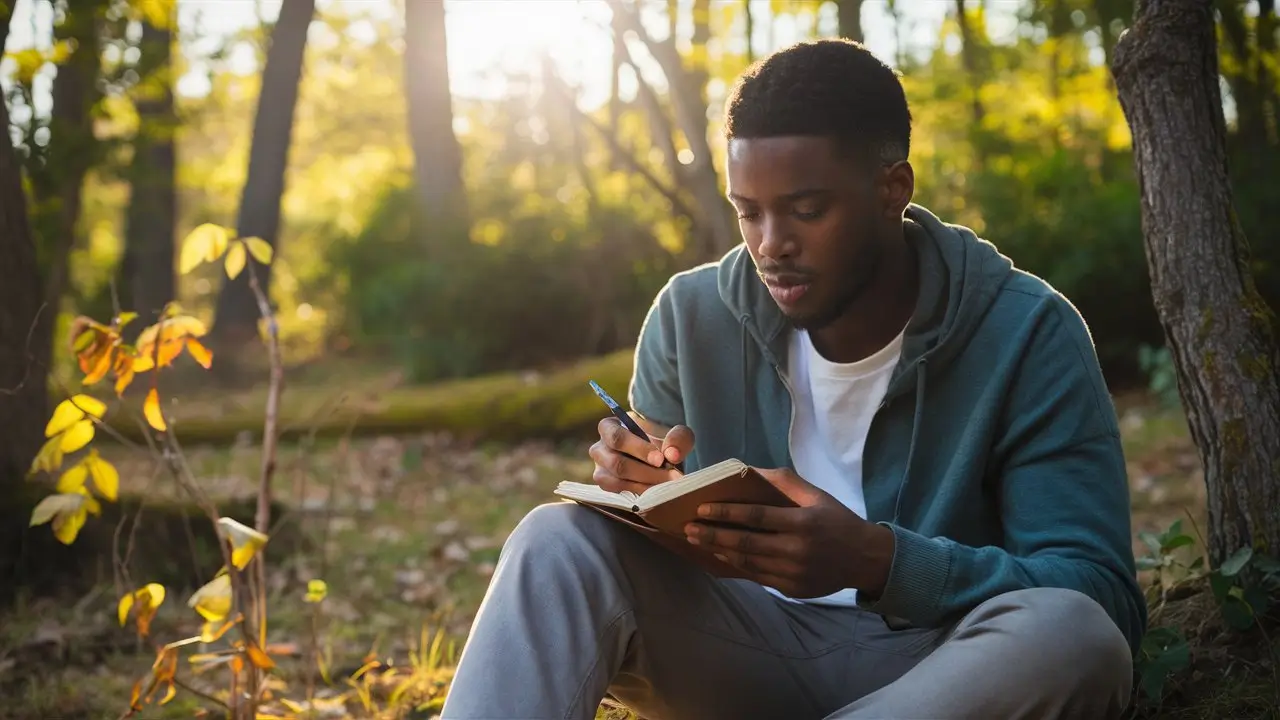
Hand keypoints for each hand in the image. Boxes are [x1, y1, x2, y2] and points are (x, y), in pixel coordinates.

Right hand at [588, 417, 693, 495]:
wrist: (659, 457)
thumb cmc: (663, 440)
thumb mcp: (676, 434)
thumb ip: (678, 438)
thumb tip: (672, 454)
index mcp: (609, 427)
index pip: (617, 438)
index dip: (638, 449)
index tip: (660, 459)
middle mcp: (599, 449)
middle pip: (617, 464)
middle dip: (646, 472)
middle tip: (671, 477)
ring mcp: (600, 471)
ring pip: (617, 482)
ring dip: (645, 486)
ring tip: (668, 486)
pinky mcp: (607, 488)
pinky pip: (619, 496)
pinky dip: (640, 496)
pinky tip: (658, 494)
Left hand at [683, 467, 894, 599]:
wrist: (865, 559)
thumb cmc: (836, 520)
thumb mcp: (816, 495)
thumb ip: (783, 482)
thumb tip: (747, 470)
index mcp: (803, 523)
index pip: (757, 517)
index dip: (727, 513)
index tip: (702, 508)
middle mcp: (797, 550)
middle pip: (746, 543)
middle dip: (714, 535)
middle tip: (689, 528)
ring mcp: (794, 573)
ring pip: (748, 563)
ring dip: (720, 551)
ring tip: (698, 541)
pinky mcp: (792, 589)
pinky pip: (758, 577)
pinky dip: (737, 566)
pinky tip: (721, 555)